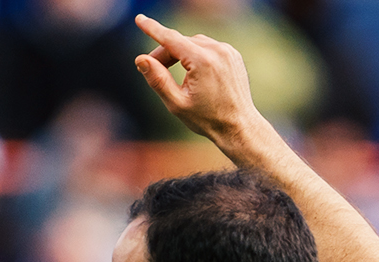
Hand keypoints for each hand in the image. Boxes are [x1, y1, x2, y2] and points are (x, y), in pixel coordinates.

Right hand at [132, 14, 266, 146]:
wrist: (239, 125)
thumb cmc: (207, 118)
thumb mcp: (177, 103)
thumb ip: (157, 79)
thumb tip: (140, 60)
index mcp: (202, 61)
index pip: (171, 39)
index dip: (152, 29)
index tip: (139, 19)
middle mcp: (217, 51)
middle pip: (181, 42)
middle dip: (164, 53)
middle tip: (152, 69)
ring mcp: (227, 51)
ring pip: (194, 43)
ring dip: (179, 53)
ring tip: (172, 74)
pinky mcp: (232, 54)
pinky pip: (207, 47)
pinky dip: (195, 54)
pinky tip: (192, 72)